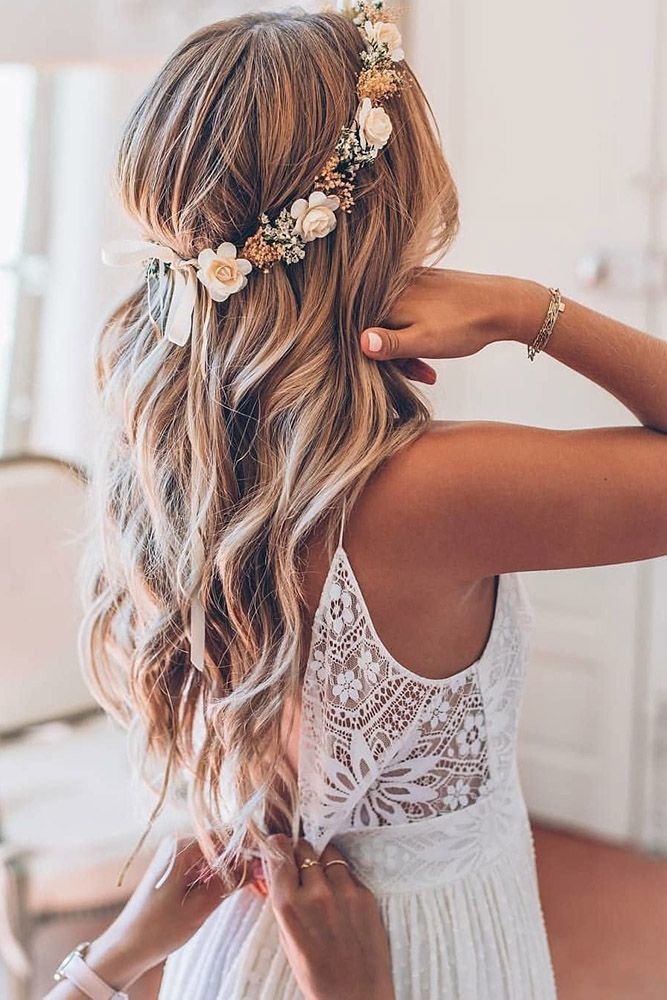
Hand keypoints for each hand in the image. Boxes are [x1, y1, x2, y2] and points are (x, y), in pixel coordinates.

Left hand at [51, 837, 261, 995]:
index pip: (227, 838)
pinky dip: (220, 874)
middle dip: (244, 859)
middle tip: (263, 878)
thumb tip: (257, 864)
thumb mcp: (199, 909)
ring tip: (253, 883)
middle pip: (223, 844)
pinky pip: (205, 863)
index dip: (251, 850)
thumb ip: (230, 883)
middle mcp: (178, 843)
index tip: (270, 864)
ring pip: (216, 854)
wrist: (125, 947)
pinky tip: (233, 888)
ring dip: (233, 868)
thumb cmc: (157, 930)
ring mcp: (176, 853)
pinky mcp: (175, 866)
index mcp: (182, 846)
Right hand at [262, 835, 394, 999]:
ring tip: (324, 875)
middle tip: (302, 860)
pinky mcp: (365, 895)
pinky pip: (349, 873)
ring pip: (329, 854)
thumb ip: (285, 904)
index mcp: (288, 906)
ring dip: (323, 860)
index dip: (279, 846)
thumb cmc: (316, 976)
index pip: (279, 855)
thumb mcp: (288, 940)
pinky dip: (343, 877)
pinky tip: (343, 895)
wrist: (356, 998)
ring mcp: (343, 891)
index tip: (280, 843)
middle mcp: (315, 892)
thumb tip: (280, 873)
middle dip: (301, 852)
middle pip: (304, 848)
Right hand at [360, 268, 548, 381]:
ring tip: (431, 370)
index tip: (404, 375)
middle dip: (398, 358)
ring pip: (394, 324)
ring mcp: (407, 282)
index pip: (365, 336)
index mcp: (387, 300)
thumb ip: (390, 343)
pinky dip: (416, 332)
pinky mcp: (421, 282)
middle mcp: (392, 287)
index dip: (379, 361)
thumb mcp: (424, 341)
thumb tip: (360, 342)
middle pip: (379, 330)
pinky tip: (434, 346)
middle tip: (423, 375)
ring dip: (409, 349)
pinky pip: (407, 312)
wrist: (501, 303)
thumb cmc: (463, 325)